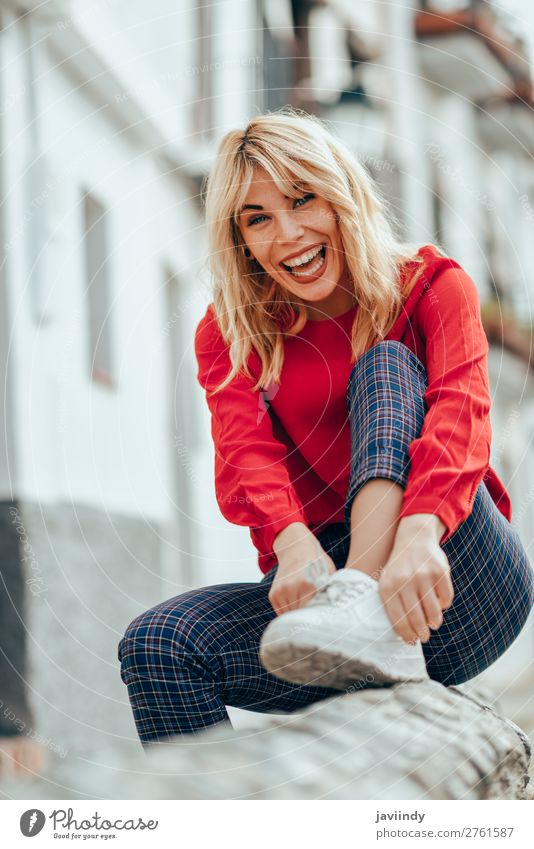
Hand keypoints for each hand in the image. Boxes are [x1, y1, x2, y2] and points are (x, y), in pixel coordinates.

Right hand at [270, 523, 335, 615]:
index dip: (320, 619)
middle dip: (310, 620)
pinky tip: (299, 603)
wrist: (296, 547)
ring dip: (299, 617)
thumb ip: (332, 592)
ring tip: (308, 609)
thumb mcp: (329, 573)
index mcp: (308, 583)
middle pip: (302, 617)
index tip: (326, 621)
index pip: (313, 613)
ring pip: (291, 617)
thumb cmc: (316, 561)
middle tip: (319, 618)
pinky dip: (291, 612)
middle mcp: (291, 587)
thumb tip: (338, 613)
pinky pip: (283, 612)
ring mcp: (280, 591)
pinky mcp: (273, 595)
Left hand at [378, 522, 453, 644]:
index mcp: (388, 587)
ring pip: (433, 611)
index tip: (412, 641)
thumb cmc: (400, 568)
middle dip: (422, 633)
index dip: (407, 635)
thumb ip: (393, 605)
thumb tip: (405, 636)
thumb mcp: (388, 582)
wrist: (414, 539)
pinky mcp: (440, 571)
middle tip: (424, 637)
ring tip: (433, 623)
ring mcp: (423, 576)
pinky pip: (446, 598)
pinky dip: (444, 605)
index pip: (398, 620)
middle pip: (416, 618)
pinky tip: (439, 603)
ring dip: (434, 622)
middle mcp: (404, 581)